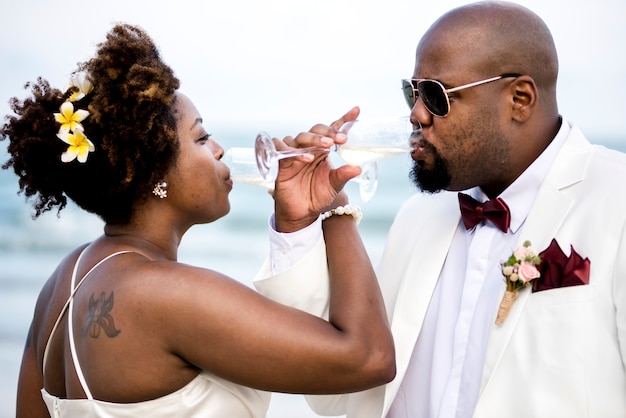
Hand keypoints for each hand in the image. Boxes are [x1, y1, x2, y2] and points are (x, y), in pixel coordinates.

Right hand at [273, 107, 360, 231]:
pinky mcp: (280, 162)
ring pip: (299, 137)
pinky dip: (292, 150)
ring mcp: (293, 153)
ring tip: (326, 147)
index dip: (343, 119)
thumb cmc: (317, 196)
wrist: (301, 213)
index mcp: (322, 149)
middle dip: (328, 132)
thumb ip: (343, 175)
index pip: (332, 130)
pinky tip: (306, 157)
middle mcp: (308, 147)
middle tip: (340, 139)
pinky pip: (282, 149)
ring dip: (312, 139)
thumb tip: (358, 168)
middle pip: (315, 130)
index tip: (356, 111)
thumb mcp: (334, 186)